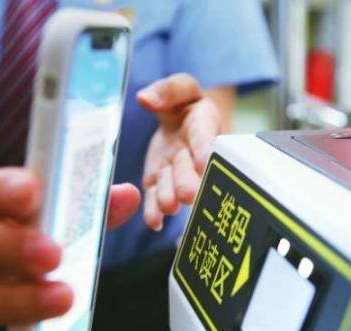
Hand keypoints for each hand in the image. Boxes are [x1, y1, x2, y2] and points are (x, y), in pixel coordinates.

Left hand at [137, 73, 223, 230]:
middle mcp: (192, 155)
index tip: (203, 161)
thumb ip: (168, 90)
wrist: (182, 122)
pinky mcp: (159, 182)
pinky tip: (155, 222)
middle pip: (190, 169)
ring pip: (173, 186)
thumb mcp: (182, 88)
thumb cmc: (186, 104)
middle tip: (187, 195)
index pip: (204, 137)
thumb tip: (145, 99)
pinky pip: (156, 197)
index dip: (204, 150)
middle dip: (189, 182)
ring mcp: (176, 172)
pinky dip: (155, 211)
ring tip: (169, 207)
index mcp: (203, 127)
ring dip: (171, 198)